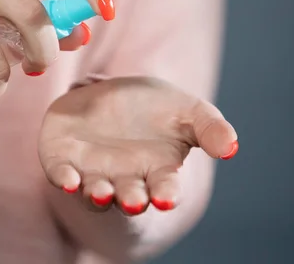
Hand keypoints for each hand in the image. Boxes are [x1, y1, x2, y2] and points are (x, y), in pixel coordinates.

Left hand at [38, 76, 237, 214]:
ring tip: (102, 193)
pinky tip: (68, 180)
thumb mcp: (189, 112)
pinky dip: (64, 179)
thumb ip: (210, 129)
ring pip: (95, 191)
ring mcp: (93, 171)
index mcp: (157, 170)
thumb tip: (232, 148)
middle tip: (134, 200)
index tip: (166, 198)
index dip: (165, 193)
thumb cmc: (155, 108)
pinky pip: (61, 174)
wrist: (112, 94)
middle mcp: (125, 177)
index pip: (164, 187)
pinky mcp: (63, 160)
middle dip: (132, 199)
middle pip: (129, 195)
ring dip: (98, 194)